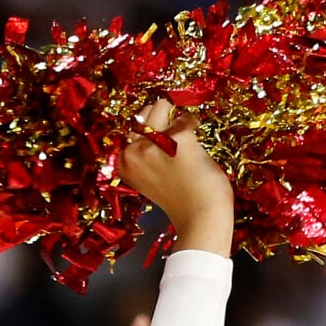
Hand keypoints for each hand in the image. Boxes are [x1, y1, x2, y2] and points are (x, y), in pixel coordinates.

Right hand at [120, 101, 232, 256]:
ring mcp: (154, 143)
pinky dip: (194, 127)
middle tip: (175, 147)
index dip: (152, 132)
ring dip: (176, 122)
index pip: (133, 127)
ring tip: (185, 147)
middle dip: (162, 122)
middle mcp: (133, 151)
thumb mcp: (149, 177)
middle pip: (145, 112)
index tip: (162, 148)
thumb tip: (147, 121)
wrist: (201, 219)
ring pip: (162, 106)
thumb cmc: (180, 200)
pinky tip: (197, 151)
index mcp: (123, 162)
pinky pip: (186, 118)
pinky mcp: (179, 139)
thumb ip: (144, 155)